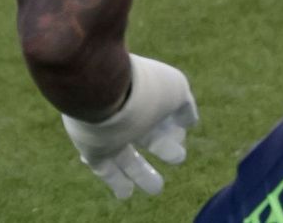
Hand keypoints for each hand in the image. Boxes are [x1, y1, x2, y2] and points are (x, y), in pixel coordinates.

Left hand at [61, 55, 197, 198]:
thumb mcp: (176, 89)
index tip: (182, 137)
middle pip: (146, 135)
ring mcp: (108, 133)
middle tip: (178, 158)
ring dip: (141, 173)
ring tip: (156, 188)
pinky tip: (126, 193)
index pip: (162, 113)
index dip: (175, 127)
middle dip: (163, 146)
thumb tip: (189, 122)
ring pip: (126, 157)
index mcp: (145, 96)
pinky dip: (116, 181)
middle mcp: (125, 115)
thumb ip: (184, 106)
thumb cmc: (144, 89)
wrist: (104, 93)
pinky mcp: (93, 151)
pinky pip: (105, 169)